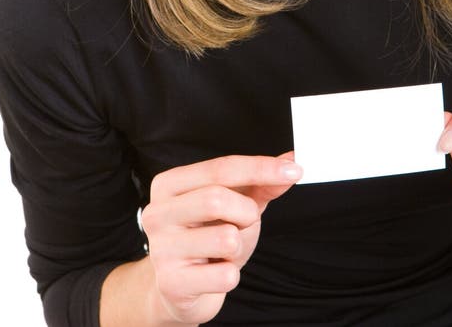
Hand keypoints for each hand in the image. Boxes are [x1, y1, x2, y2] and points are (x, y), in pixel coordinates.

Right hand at [141, 152, 301, 324]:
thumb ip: (260, 183)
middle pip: (216, 198)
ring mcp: (161, 249)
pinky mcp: (171, 284)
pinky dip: (232, 275)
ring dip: (239, 246)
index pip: (220, 168)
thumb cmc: (207, 238)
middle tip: (244, 224)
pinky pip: (225, 276)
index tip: (294, 170)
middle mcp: (157, 213)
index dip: (260, 167)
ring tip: (223, 252)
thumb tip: (290, 161)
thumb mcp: (233, 205)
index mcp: (169, 184)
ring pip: (225, 238)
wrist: (180, 289)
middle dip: (245, 213)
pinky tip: (215, 274)